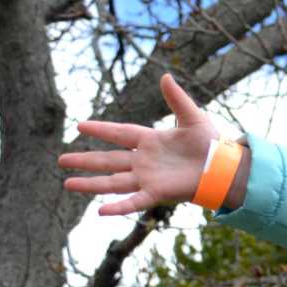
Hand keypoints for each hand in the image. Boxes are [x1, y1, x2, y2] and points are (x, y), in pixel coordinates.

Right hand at [59, 74, 226, 214]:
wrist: (226, 168)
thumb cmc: (211, 144)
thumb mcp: (192, 117)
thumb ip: (176, 99)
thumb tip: (165, 76)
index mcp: (151, 140)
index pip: (119, 133)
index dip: (101, 129)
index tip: (80, 125)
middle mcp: (144, 161)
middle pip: (108, 160)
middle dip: (85, 160)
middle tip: (61, 159)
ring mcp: (148, 178)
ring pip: (113, 181)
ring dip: (91, 183)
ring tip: (66, 183)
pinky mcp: (158, 193)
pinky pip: (134, 201)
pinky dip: (118, 207)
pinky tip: (100, 211)